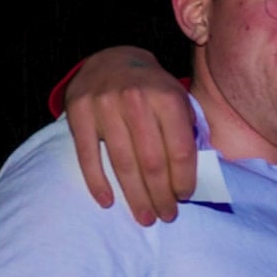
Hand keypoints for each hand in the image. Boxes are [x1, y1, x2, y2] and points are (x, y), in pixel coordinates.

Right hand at [64, 48, 198, 224]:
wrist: (112, 59)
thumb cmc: (153, 89)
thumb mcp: (178, 100)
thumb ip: (188, 131)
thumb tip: (198, 174)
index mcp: (167, 98)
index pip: (179, 150)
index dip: (183, 179)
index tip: (184, 196)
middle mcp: (136, 100)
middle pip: (151, 161)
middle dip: (161, 195)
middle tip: (166, 215)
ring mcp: (104, 105)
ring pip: (122, 162)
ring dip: (134, 196)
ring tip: (145, 217)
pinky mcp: (78, 112)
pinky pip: (87, 155)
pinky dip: (97, 182)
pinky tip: (108, 201)